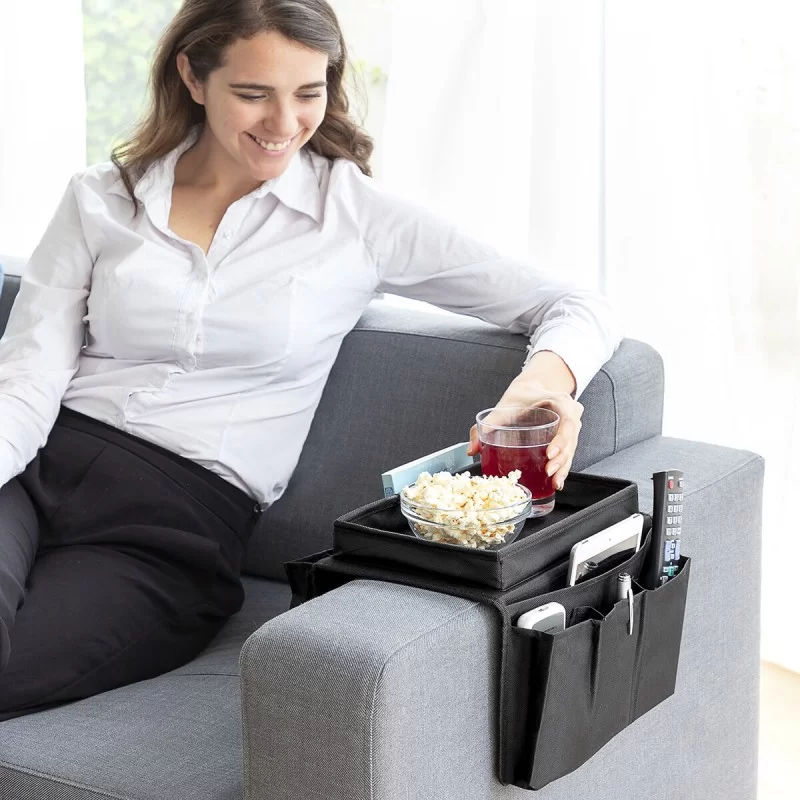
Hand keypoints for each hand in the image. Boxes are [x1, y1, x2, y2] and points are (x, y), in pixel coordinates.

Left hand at [466, 380, 583, 491]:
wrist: (530, 388)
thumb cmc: (519, 397)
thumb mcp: (503, 407)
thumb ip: (486, 425)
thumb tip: (472, 450)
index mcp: (559, 400)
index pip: (567, 421)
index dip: (561, 439)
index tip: (549, 454)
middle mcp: (571, 411)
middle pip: (571, 438)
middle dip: (562, 459)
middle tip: (548, 472)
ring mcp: (573, 424)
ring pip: (572, 448)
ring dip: (564, 467)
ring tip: (554, 482)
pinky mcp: (569, 435)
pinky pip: (569, 451)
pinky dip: (563, 466)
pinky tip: (557, 481)